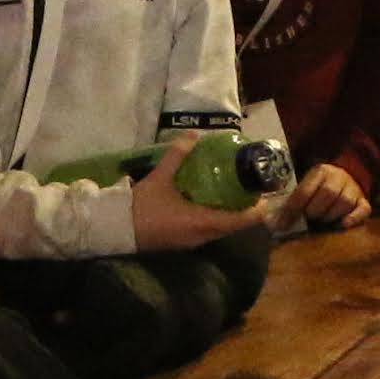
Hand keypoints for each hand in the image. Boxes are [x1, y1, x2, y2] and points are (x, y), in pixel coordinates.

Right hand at [127, 135, 278, 251]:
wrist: (115, 230)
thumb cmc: (142, 206)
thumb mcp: (160, 178)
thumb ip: (178, 155)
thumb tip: (193, 135)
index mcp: (202, 222)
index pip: (239, 221)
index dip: (255, 211)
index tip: (264, 198)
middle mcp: (201, 236)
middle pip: (232, 227)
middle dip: (244, 212)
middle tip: (248, 191)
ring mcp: (191, 242)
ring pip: (219, 231)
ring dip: (229, 217)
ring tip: (233, 195)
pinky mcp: (182, 243)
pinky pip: (206, 232)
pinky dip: (214, 220)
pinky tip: (209, 205)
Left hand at [285, 160, 372, 231]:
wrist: (346, 177)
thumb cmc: (319, 187)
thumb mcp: (306, 186)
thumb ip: (292, 201)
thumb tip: (275, 222)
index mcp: (320, 171)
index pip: (305, 191)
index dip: (293, 209)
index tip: (283, 224)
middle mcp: (339, 177)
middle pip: (327, 195)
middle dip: (314, 211)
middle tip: (308, 218)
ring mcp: (353, 188)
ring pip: (344, 203)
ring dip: (330, 216)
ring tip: (322, 220)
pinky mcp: (363, 201)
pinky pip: (363, 210)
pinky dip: (353, 219)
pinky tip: (342, 224)